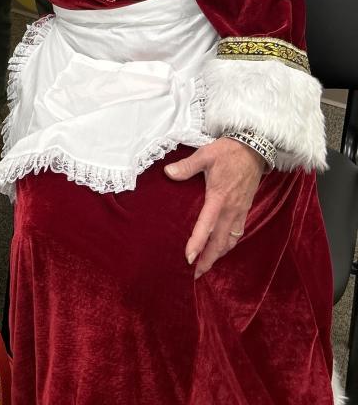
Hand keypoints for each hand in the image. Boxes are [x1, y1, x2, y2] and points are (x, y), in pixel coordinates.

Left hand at [165, 137, 265, 277]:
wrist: (254, 148)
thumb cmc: (228, 151)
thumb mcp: (205, 154)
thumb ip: (187, 166)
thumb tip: (168, 172)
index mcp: (218, 197)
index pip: (206, 225)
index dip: (197, 243)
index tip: (188, 259)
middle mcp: (230, 209)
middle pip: (220, 242)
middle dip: (208, 259)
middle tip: (195, 274)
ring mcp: (239, 211)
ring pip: (230, 240)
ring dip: (218, 255)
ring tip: (206, 265)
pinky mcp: (245, 209)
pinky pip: (237, 233)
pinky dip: (228, 244)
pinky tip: (222, 248)